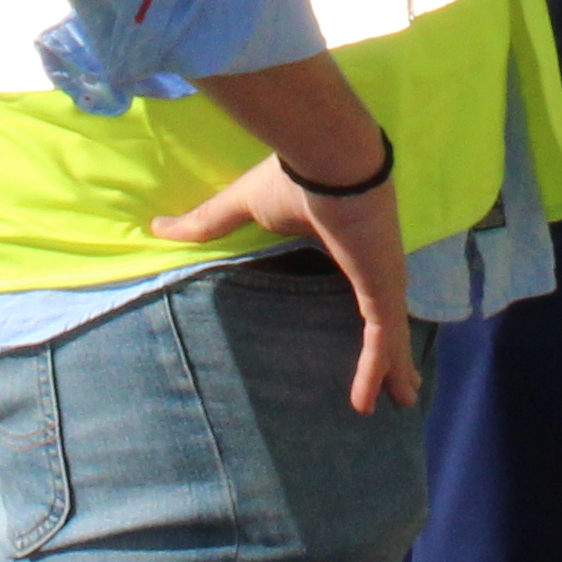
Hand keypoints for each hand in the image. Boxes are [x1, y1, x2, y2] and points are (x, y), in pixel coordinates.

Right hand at [147, 147, 422, 412]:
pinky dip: (377, 372)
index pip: (360, 286)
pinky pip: (383, 342)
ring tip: (404, 401)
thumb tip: (157, 227)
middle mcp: (372, 267)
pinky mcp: (383, 290)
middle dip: (394, 350)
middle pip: (386, 318)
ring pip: (392, 338)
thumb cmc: (290, 178)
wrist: (328, 157)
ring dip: (396, 371)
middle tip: (400, 383)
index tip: (366, 332)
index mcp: (346, 246)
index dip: (365, 308)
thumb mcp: (242, 206)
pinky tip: (370, 404)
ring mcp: (382, 281)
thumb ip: (206, 222)